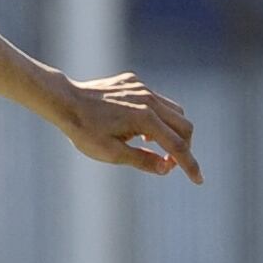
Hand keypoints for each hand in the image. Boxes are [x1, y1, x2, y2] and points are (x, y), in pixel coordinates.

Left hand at [53, 72, 199, 183]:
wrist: (64, 101)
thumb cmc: (84, 130)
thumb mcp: (111, 153)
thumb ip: (141, 160)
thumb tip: (167, 168)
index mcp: (146, 118)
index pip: (177, 146)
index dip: (190, 165)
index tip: (198, 180)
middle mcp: (149, 99)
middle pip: (184, 125)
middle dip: (184, 147)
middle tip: (170, 163)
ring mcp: (142, 88)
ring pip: (174, 110)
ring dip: (172, 131)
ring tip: (152, 146)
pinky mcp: (134, 82)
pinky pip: (156, 100)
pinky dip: (158, 117)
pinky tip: (140, 129)